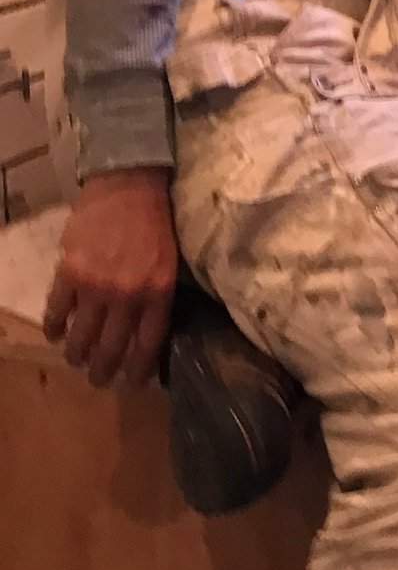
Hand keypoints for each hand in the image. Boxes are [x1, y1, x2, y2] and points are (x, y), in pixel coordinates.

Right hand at [44, 168, 178, 387]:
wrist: (129, 187)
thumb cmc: (155, 223)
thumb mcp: (170, 263)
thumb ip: (158, 296)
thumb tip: (146, 329)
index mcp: (158, 294)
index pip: (147, 345)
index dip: (137, 369)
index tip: (131, 382)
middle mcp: (128, 296)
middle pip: (112, 348)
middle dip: (103, 370)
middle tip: (98, 378)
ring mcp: (97, 286)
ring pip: (82, 337)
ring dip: (77, 354)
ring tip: (76, 359)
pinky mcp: (70, 273)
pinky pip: (58, 311)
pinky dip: (55, 327)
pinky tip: (56, 333)